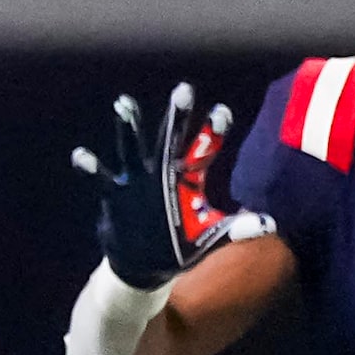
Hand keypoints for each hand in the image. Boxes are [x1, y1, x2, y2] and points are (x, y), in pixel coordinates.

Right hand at [71, 83, 273, 289]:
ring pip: (133, 149)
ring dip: (128, 128)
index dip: (213, 131)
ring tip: (124, 103)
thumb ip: (237, 228)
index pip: (203, 149)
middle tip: (184, 89)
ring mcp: (137, 182)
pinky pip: (102, 179)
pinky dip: (92, 168)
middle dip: (177, 116)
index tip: (222, 112)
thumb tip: (271, 225)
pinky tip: (82, 155)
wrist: (142, 266)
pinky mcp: (115, 196)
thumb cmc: (177, 247)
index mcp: (187, 178)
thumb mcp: (209, 238)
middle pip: (170, 139)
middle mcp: (162, 173)